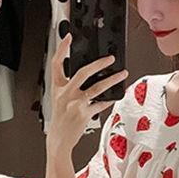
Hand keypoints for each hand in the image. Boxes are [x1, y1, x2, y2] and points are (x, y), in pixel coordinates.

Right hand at [48, 32, 127, 153]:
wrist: (59, 140)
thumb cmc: (60, 120)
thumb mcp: (59, 100)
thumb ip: (70, 87)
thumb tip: (89, 75)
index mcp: (57, 88)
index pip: (56, 63)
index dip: (62, 48)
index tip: (68, 37)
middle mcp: (65, 94)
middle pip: (83, 72)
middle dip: (99, 63)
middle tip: (110, 58)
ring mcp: (75, 103)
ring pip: (97, 87)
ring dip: (112, 79)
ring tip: (122, 74)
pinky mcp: (84, 113)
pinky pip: (101, 103)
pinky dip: (110, 99)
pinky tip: (118, 94)